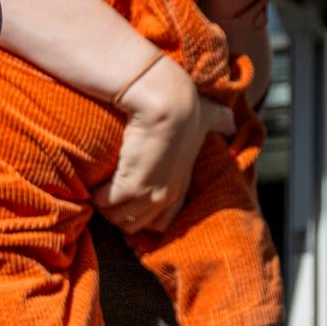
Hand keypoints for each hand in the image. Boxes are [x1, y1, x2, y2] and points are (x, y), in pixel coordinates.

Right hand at [95, 56, 236, 233]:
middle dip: (119, 213)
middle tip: (108, 196)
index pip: (163, 222)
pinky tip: (94, 182)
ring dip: (106, 206)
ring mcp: (149, 194)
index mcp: (181, 185)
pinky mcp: (130, 186)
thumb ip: (220, 121)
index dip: (144, 217)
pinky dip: (97, 196)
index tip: (130, 202)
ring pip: (119, 218)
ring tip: (99, 189)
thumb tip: (232, 122)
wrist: (168, 101)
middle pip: (136, 224)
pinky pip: (106, 203)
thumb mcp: (209, 117)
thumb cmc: (187, 106)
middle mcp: (167, 195)